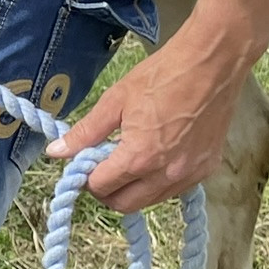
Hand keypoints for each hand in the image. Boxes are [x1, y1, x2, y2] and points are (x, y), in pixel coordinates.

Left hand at [48, 29, 251, 212]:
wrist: (212, 65)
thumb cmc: (161, 77)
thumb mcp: (115, 101)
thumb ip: (85, 132)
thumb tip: (56, 152)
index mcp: (140, 158)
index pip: (101, 187)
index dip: (86, 177)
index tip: (83, 161)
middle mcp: (168, 174)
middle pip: (125, 204)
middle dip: (106, 190)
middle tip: (100, 166)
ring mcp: (191, 174)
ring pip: (151, 200)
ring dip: (132, 188)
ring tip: (126, 157)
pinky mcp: (208, 169)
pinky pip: (175, 189)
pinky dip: (157, 182)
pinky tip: (152, 157)